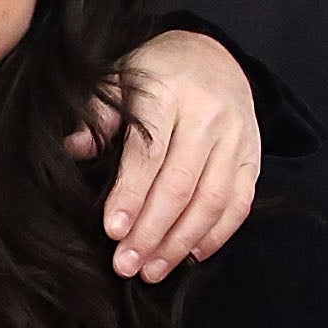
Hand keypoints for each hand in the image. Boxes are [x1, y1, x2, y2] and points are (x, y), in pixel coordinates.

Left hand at [67, 28, 262, 282]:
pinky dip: (217, 234)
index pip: (149, 154)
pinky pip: (240, 202)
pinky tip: (190, 255)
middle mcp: (209, 115)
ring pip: (213, 199)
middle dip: (152, 232)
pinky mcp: (254, 155)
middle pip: (181, 184)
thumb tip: (73, 147)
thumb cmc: (151, 75)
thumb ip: (98, 115)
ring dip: (181, 242)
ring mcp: (237, 136)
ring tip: (153, 270)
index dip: (131, 196)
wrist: (210, 57)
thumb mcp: (118, 79)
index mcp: (168, 93)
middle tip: (127, 265)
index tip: (113, 231)